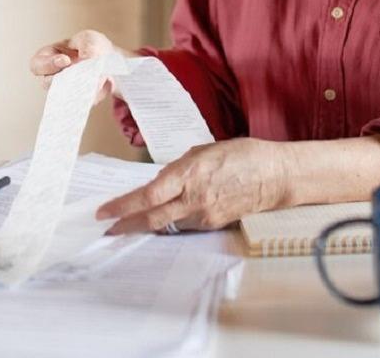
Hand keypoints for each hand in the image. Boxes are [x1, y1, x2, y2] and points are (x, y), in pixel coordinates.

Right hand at [29, 29, 116, 103]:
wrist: (110, 58)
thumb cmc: (92, 45)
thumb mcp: (89, 38)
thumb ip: (86, 48)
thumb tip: (86, 62)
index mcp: (48, 56)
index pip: (37, 64)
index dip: (48, 65)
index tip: (65, 61)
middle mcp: (53, 75)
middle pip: (48, 84)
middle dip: (65, 79)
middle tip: (81, 73)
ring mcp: (66, 89)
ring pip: (67, 96)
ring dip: (82, 88)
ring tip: (99, 77)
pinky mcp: (81, 99)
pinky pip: (85, 102)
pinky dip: (97, 93)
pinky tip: (107, 82)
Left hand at [97, 139, 292, 233]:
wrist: (275, 176)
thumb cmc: (243, 155)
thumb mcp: (205, 151)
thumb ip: (180, 167)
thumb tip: (163, 179)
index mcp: (190, 174)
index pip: (148, 196)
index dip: (123, 206)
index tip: (104, 212)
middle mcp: (194, 198)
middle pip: (151, 217)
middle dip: (125, 224)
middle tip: (107, 228)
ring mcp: (204, 214)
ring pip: (165, 224)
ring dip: (145, 224)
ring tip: (128, 223)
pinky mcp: (213, 224)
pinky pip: (183, 225)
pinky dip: (168, 223)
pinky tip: (160, 219)